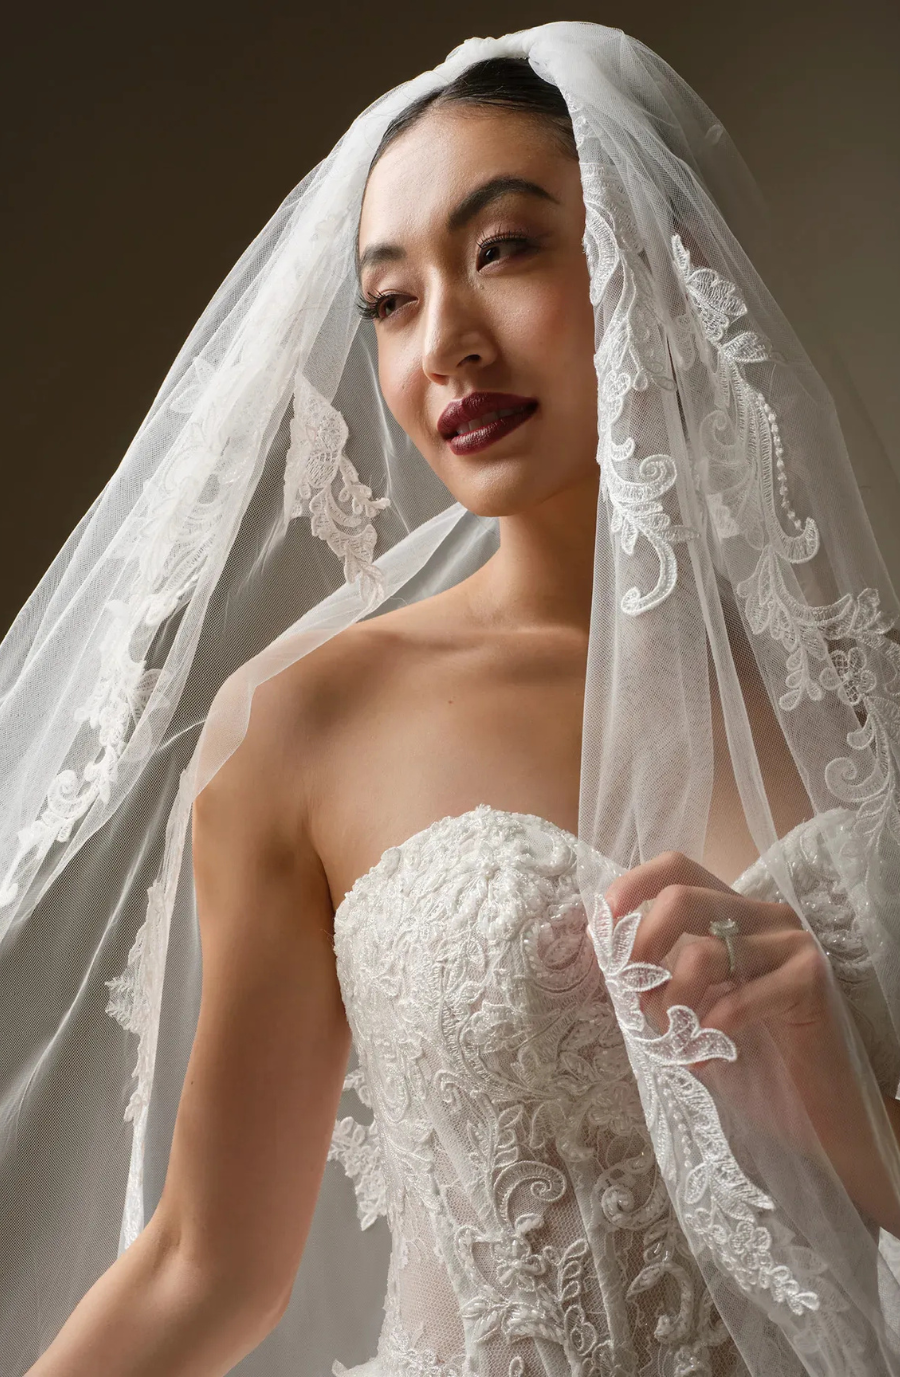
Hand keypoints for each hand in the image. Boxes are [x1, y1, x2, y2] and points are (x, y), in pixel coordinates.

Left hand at [603, 849, 858, 1153]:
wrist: (814, 1110)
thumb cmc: (748, 1056)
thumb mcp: (690, 1005)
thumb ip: (657, 971)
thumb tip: (604, 949)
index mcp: (732, 912)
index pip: (677, 868)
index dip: (631, 887)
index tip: (603, 927)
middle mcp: (762, 915)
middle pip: (681, 897)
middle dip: (642, 947)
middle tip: (637, 996)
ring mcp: (790, 942)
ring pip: (701, 952)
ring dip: (673, 1003)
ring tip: (677, 1040)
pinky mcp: (811, 978)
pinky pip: (737, 996)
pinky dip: (710, 1030)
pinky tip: (707, 1057)